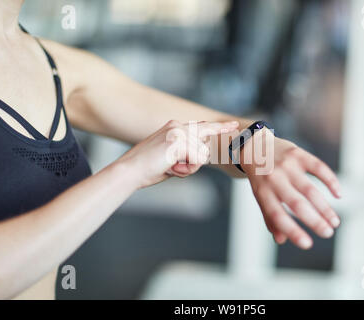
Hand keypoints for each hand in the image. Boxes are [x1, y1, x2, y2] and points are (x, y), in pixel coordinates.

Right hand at [120, 120, 238, 187]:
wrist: (129, 171)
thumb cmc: (147, 168)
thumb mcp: (171, 158)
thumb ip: (186, 152)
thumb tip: (202, 153)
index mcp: (174, 127)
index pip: (203, 126)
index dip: (220, 127)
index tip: (234, 125)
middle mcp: (177, 126)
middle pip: (205, 148)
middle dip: (193, 164)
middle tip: (171, 167)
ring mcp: (178, 132)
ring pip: (202, 156)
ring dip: (188, 168)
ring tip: (168, 166)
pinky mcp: (178, 141)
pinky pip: (196, 161)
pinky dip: (185, 170)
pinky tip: (170, 167)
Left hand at [242, 128, 341, 249]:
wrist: (255, 147)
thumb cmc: (261, 178)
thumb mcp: (260, 196)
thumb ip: (270, 217)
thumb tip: (282, 239)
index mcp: (263, 192)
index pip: (277, 215)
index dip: (292, 231)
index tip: (307, 244)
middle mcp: (274, 179)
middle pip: (296, 203)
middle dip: (314, 221)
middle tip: (328, 233)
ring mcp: (286, 165)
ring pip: (310, 189)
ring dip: (325, 207)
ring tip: (334, 222)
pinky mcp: (297, 154)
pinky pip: (318, 167)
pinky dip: (330, 181)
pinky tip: (338, 194)